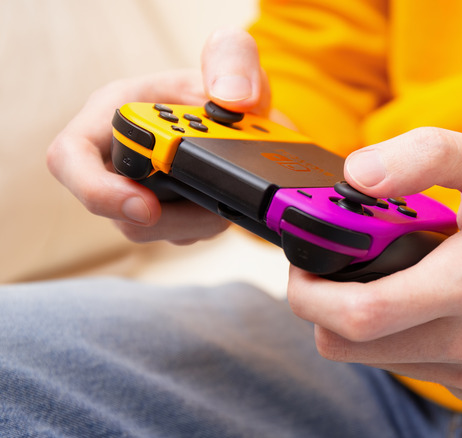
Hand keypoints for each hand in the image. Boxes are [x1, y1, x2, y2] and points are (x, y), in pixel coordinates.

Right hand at [47, 28, 268, 243]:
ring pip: (152, 229)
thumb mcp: (232, 56)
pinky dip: (209, 223)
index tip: (147, 208)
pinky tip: (227, 200)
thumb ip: (232, 59)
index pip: (71, 156)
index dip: (96, 190)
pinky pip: (180, 234)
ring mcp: (139, 188)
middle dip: (169, 218)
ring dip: (197, 222)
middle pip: (114, 210)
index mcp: (117, 110)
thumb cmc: (221, 82)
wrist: (248, 113)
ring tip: (229, 194)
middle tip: (214, 210)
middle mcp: (118, 155)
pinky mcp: (165, 211)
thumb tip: (233, 99)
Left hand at [287, 128, 461, 402]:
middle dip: (322, 307)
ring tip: (388, 272)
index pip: (355, 317)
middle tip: (336, 263)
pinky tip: (423, 296)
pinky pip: (411, 366)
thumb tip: (358, 175)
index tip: (303, 261)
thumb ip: (423, 156)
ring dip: (360, 320)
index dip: (309, 292)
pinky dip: (396, 335)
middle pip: (349, 347)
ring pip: (375, 359)